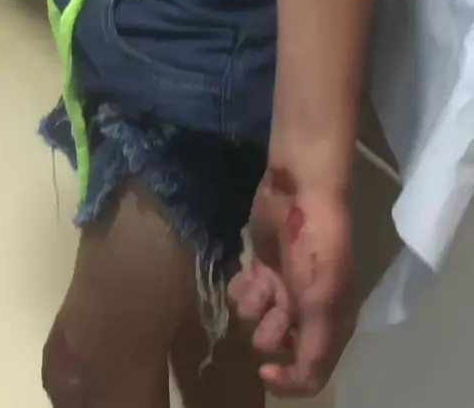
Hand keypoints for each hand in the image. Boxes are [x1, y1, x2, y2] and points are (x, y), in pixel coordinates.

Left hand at [229, 171, 356, 396]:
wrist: (298, 191)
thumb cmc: (315, 245)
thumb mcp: (322, 300)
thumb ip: (313, 348)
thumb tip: (296, 383)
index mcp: (333, 321)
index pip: (311, 372)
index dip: (288, 378)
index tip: (265, 369)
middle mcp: (309, 310)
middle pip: (280, 346)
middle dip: (269, 332)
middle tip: (271, 305)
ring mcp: (284, 287)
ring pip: (257, 321)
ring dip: (252, 308)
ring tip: (257, 284)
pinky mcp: (262, 267)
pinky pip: (244, 295)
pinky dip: (239, 290)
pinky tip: (243, 276)